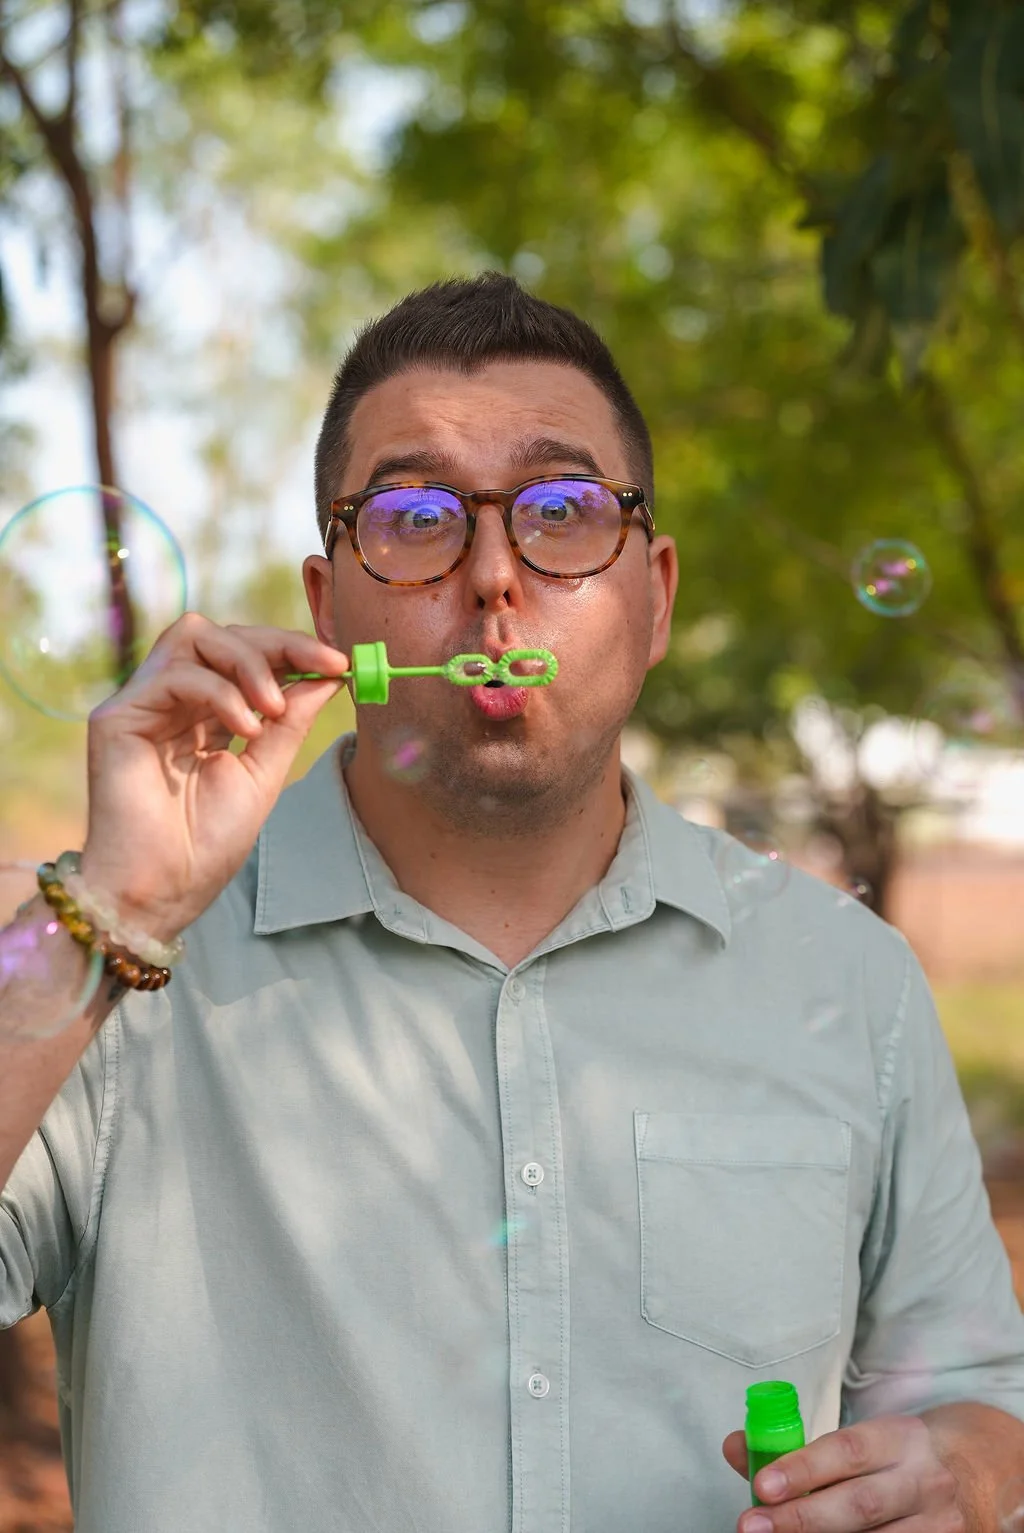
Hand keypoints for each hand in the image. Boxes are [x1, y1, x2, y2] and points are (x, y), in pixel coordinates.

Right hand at [80, 612, 348, 941]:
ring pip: (194, 638)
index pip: (244, 655)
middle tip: (322, 666)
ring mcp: (141, 704)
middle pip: (220, 634)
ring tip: (274, 708)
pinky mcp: (116, 716)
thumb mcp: (264, 772)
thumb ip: (290, 721)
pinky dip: (219, 692)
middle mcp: (169, 701)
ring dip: (248, 663)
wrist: (164, 890)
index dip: (291, 648)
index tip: (338, 660)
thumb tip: (327, 676)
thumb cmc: (206, 843)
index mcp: (201, 713)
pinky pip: (175, 675)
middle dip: (277, 644)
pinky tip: (245, 728)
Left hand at [723, 1415, 963, 1531]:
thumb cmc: (891, 1457)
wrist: (971, 1474)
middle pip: (859, 1505)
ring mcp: (937, 1524)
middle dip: (801, 1518)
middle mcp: (923, 1480)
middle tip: (752, 1526)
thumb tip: (736, 1449)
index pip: (847, 1450)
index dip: (803, 1468)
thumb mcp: (856, 1439)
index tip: (761, 1485)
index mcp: (898, 1438)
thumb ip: (794, 1446)